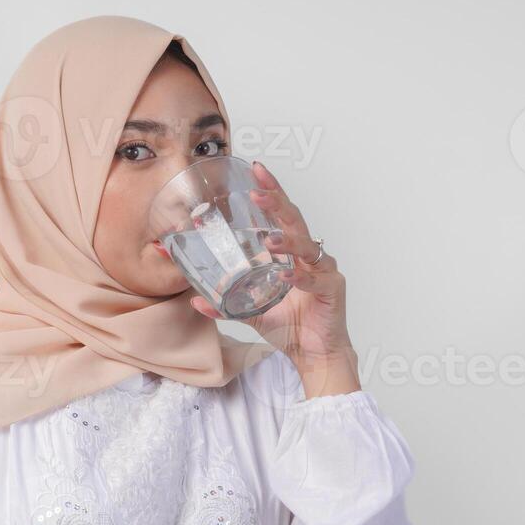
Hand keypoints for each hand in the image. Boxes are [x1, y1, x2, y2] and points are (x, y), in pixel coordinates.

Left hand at [188, 161, 360, 397]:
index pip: (280, 215)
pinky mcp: (331, 290)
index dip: (270, 192)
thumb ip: (226, 303)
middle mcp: (309, 256)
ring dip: (286, 241)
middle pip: (294, 220)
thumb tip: (194, 299)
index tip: (255, 170)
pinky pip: (314, 280)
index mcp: (291, 254)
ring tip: (267, 239)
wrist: (314, 354)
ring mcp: (322, 271)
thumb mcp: (251, 312)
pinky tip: (286, 277)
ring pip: (306, 247)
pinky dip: (299, 278)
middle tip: (258, 188)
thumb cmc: (290, 327)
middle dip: (276, 201)